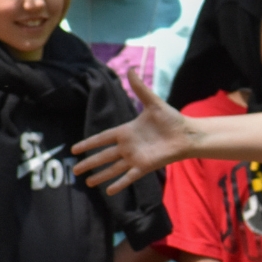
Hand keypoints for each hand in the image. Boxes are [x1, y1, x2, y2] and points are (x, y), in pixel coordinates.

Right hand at [74, 68, 190, 194]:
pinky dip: (120, 183)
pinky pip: (129, 176)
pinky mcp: (145, 166)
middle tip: (75, 170)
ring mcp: (135, 158)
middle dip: (89, 162)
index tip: (75, 149)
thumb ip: (140, 89)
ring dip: (101, 175)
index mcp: (126, 131)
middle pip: (103, 156)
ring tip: (88, 183)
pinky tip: (109, 191)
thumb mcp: (153, 103)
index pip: (103, 138)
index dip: (89, 143)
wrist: (187, 133)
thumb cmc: (170, 119)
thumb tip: (131, 69)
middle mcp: (128, 146)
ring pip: (113, 168)